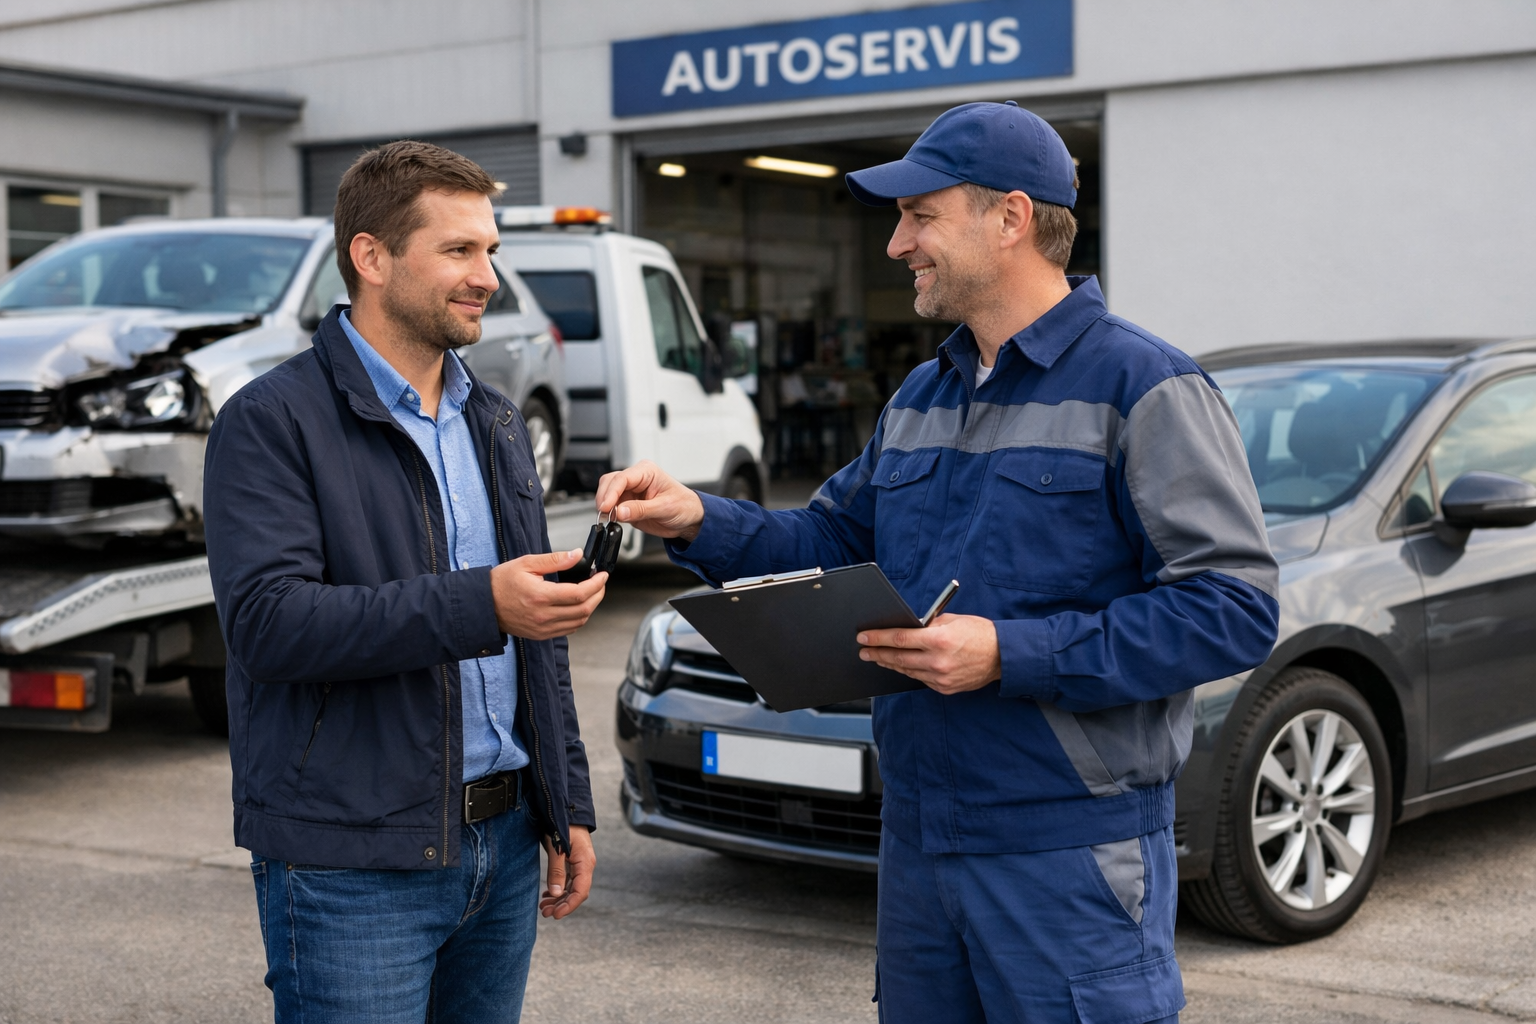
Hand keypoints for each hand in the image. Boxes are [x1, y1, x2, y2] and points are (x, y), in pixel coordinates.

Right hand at [489, 550, 606, 639]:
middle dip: (598, 595)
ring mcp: (543, 628)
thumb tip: (577, 555)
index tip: (602, 575)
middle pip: (583, 610)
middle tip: (600, 583)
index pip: (579, 594)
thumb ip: (555, 559)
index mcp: (540, 596)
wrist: (483, 605)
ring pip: (579, 622)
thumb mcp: (527, 563)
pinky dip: (579, 618)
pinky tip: (578, 606)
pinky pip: (568, 629)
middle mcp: (543, 615)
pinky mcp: (541, 635)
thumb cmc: (501, 583)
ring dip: (591, 607)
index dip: (596, 584)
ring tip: (592, 593)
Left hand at [540, 826, 594, 919]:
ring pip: (571, 888)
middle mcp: (585, 865)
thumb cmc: (562, 824)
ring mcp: (579, 863)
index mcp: (585, 862)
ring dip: (559, 899)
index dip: (569, 906)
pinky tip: (547, 895)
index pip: (580, 891)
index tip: (556, 915)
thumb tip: (556, 893)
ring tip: (544, 906)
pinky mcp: (573, 860)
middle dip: (562, 905)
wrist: (566, 807)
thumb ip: (557, 870)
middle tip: (545, 913)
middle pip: (576, 892)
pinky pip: (568, 880)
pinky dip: (558, 889)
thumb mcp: (557, 847)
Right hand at [595, 460, 704, 541]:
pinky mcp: (627, 504)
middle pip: (610, 482)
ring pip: (607, 493)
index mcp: (647, 472)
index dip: (611, 492)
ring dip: (605, 506)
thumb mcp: (665, 508)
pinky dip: (608, 513)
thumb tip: (620, 511)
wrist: (689, 519)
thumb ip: (641, 509)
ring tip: (608, 518)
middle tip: (605, 514)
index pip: (622, 478)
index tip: (606, 507)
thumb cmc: (684, 506)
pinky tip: (611, 520)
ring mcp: (630, 492)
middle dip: (604, 497)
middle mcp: (636, 479)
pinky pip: (611, 507)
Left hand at [857, 614, 1001, 694]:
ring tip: (877, 658)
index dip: (878, 638)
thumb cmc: (979, 633)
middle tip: (863, 651)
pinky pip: (920, 679)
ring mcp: (941, 677)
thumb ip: (928, 625)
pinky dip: (909, 671)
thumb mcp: (952, 620)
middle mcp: (938, 661)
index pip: (900, 639)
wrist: (1003, 656)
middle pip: (898, 658)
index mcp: (939, 640)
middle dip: (877, 653)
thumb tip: (907, 626)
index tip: (864, 637)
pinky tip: (900, 666)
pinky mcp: (945, 688)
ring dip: (890, 664)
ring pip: (907, 671)